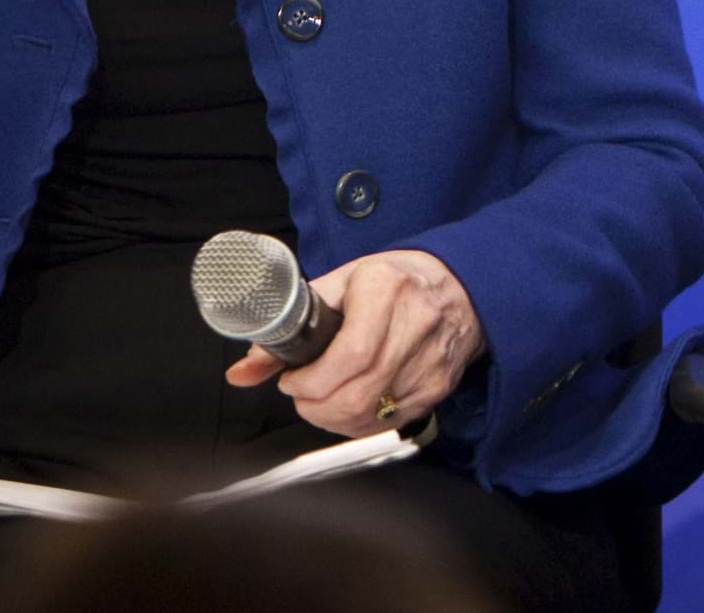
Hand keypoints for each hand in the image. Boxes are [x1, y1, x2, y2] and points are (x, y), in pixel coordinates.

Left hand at [224, 249, 486, 435]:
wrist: (461, 286)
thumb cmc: (397, 280)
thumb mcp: (341, 285)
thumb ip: (289, 327)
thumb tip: (243, 371)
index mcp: (386, 289)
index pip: (349, 355)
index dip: (311, 381)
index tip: (291, 380)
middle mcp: (415, 325)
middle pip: (356, 393)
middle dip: (313, 405)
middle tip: (301, 393)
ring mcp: (430, 361)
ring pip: (369, 414)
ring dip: (331, 417)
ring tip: (321, 398)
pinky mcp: (437, 387)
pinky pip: (387, 422)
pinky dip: (357, 422)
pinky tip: (349, 403)